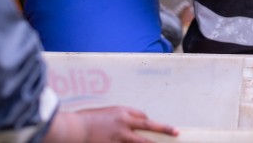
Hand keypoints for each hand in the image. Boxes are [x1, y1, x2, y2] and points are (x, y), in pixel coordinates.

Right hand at [45, 106, 177, 142]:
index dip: (147, 122)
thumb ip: (116, 118)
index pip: (142, 116)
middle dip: (164, 128)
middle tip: (176, 132)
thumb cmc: (86, 119)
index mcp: (121, 112)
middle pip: (148, 125)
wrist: (75, 128)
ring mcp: (120, 137)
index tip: (151, 125)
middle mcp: (124, 123)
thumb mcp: (105, 113)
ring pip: (142, 142)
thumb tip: (125, 123)